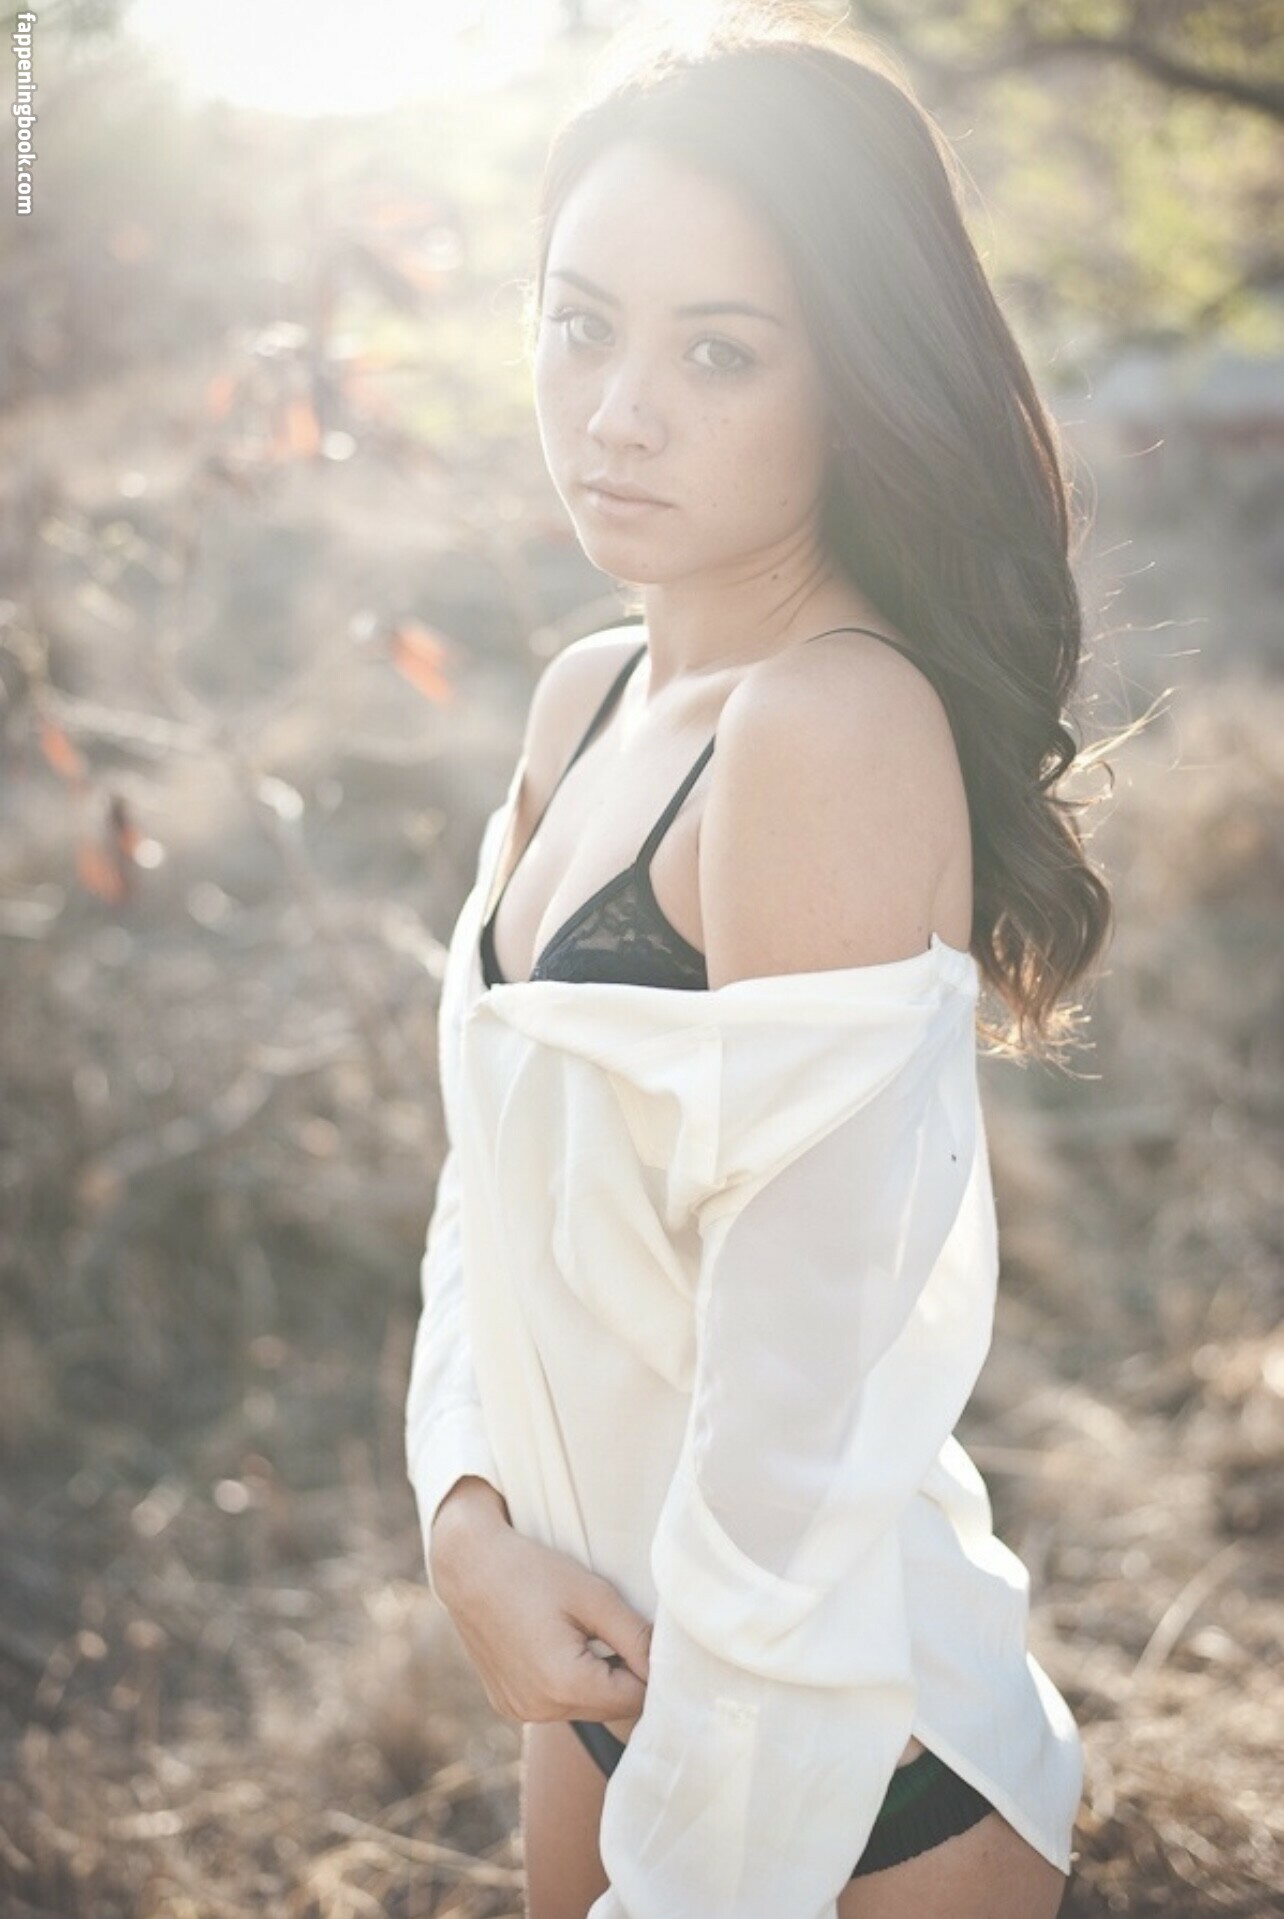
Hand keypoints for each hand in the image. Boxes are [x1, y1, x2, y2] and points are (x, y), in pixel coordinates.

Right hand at [431, 1487, 652, 1724]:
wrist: (468, 1565)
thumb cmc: (532, 1572)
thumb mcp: (593, 1596)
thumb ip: (635, 1636)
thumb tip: (668, 1666)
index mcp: (563, 1685)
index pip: (635, 1700)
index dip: (650, 1671)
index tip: (649, 1640)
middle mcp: (539, 1710)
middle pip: (609, 1708)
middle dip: (624, 1676)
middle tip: (620, 1630)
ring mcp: (519, 1710)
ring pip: (583, 1707)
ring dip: (596, 1680)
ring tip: (585, 1632)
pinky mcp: (507, 1704)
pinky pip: (554, 1703)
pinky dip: (567, 1682)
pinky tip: (557, 1643)